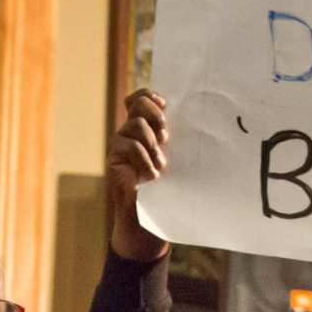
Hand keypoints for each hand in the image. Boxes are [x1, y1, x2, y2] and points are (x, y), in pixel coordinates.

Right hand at [106, 88, 170, 261]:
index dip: (150, 96)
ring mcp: (120, 143)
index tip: (165, 106)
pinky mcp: (114, 157)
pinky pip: (129, 145)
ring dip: (153, 144)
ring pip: (136, 124)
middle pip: (137, 103)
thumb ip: (175, 142)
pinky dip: (144, 160)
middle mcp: (130, 131)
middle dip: (155, 115)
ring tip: (161, 166)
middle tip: (166, 136)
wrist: (149, 215)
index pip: (141, 98)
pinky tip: (152, 176)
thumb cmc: (167, 187)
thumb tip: (197, 122)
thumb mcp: (175, 159)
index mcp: (145, 127)